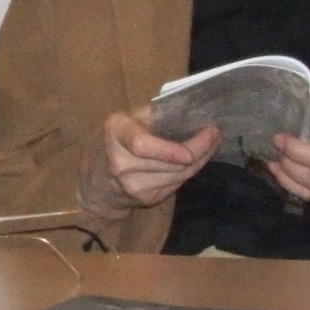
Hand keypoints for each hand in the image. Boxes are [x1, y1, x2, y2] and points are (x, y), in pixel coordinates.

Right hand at [78, 111, 218, 223]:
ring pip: (179, 175)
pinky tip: (195, 160)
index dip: (170, 150)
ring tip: (211, 144)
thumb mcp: (126, 120)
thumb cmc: (114, 141)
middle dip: (199, 149)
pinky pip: (177, 184)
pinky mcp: (146, 200)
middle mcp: (121, 163)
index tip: (195, 146)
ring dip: (200, 160)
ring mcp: (133, 186)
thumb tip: (190, 109)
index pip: (142, 145)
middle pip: (169, 163)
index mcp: (115, 133)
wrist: (94, 181)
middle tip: (215, 134)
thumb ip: (153, 115)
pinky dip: (190, 171)